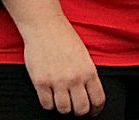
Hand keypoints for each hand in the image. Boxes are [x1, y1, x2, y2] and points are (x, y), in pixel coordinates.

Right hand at [0, 0, 104, 115]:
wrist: (45, 26)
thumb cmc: (65, 37)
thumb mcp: (84, 55)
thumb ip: (87, 74)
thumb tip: (89, 93)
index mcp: (89, 71)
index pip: (98, 99)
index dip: (96, 109)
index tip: (93, 111)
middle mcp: (74, 78)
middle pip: (81, 109)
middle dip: (80, 111)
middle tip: (76, 107)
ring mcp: (57, 81)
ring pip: (63, 109)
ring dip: (63, 107)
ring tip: (62, 99)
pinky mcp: (40, 82)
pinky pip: (46, 104)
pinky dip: (49, 103)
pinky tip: (50, 96)